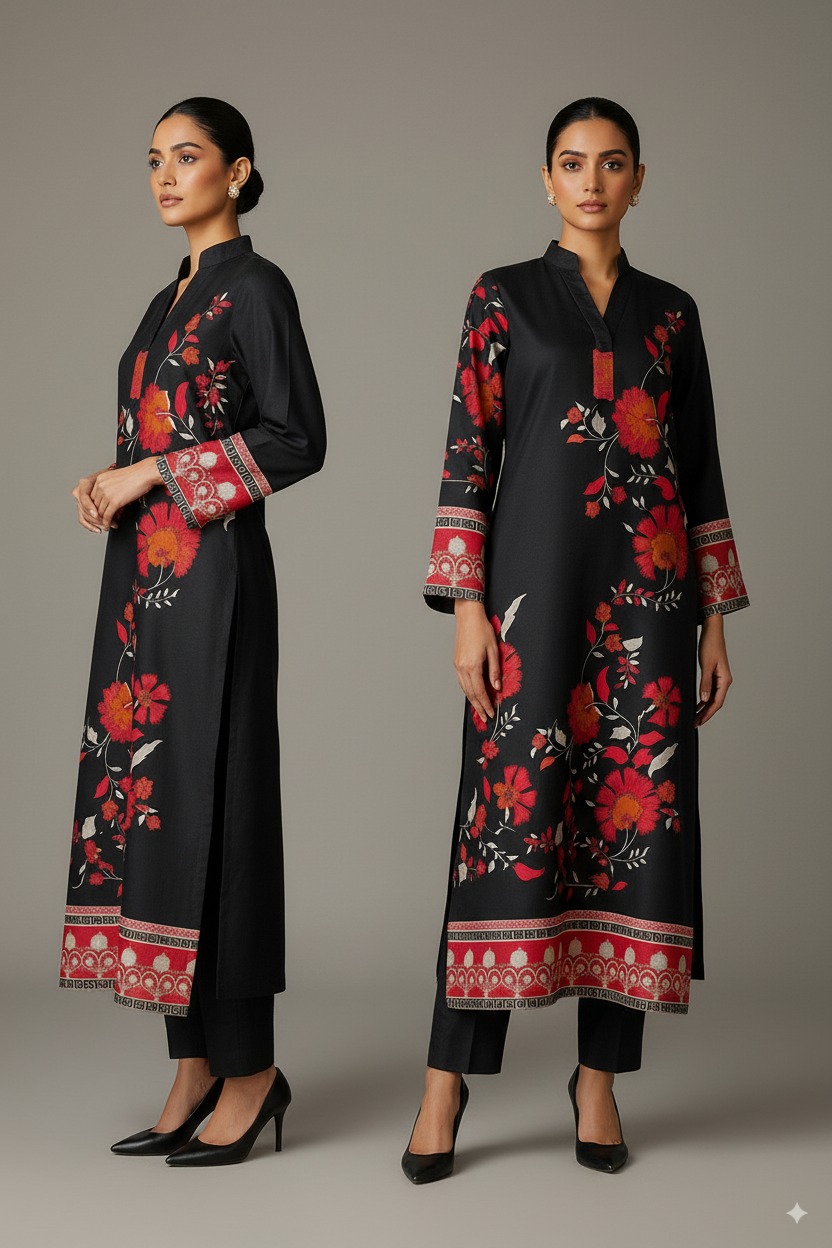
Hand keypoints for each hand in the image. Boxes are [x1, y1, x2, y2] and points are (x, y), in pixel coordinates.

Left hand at [77, 459, 162, 532]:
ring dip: (104, 521)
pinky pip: (107, 515)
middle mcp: (100, 485)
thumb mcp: (116, 479)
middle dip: (98, 515)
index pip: (91, 497)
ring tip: (109, 525)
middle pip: (94, 506)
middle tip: (104, 521)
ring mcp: (107, 494)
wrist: (145, 473)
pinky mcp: (115, 501)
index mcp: (99, 479)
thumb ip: (109, 488)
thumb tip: (109, 502)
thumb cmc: (136, 475)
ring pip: (100, 512)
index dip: (95, 508)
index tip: (100, 513)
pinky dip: (108, 523)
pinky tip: (111, 525)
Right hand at [453, 599, 500, 720]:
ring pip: (464, 688)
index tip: (491, 713)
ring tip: (479, 709)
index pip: (480, 691)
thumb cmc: (482, 630)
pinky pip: (461, 681)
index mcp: (472, 666)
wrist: (468, 617)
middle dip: (478, 707)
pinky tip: (472, 694)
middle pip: (470, 693)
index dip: (486, 704)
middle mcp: (462, 668)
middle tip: (485, 717)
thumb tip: (497, 687)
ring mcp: (457, 665)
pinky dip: (467, 690)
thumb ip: (494, 671)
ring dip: (472, 700)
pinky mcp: (456, 662)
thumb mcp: (494, 650)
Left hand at [694, 614, 732, 726]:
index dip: (708, 714)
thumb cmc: (710, 645)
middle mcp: (725, 681)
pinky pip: (710, 691)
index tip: (699, 722)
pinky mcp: (715, 674)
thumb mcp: (706, 665)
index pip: (717, 702)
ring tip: (694, 717)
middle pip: (715, 703)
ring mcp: (720, 678)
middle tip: (694, 724)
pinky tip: (697, 704)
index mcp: (725, 680)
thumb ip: (705, 683)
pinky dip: (704, 699)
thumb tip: (704, 700)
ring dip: (704, 708)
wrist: (713, 631)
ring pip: (713, 698)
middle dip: (705, 714)